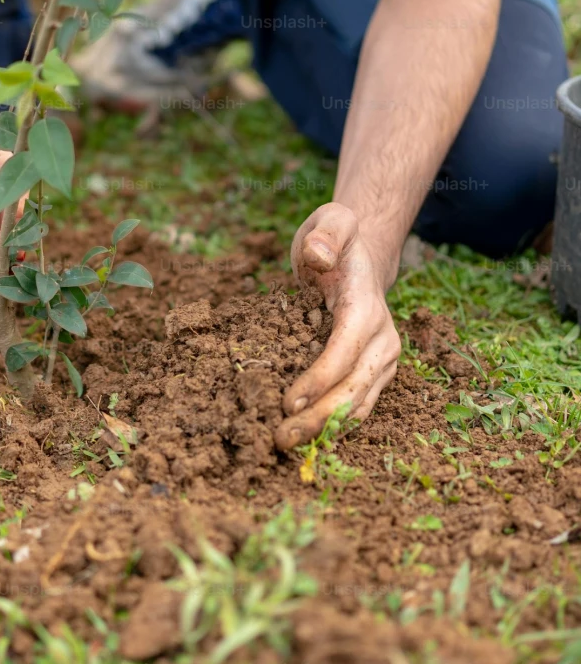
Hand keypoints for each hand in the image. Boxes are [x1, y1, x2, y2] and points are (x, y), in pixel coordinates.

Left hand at [274, 202, 400, 450]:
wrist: (362, 255)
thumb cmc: (337, 239)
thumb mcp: (331, 220)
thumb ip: (327, 233)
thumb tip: (319, 256)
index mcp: (368, 307)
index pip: (345, 351)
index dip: (319, 379)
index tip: (287, 401)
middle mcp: (384, 340)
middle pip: (353, 389)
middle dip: (318, 417)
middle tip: (279, 437)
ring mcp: (383, 361)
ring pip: (357, 405)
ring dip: (323, 429)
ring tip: (284, 443)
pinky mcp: (374, 373)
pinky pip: (355, 406)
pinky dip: (332, 425)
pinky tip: (303, 436)